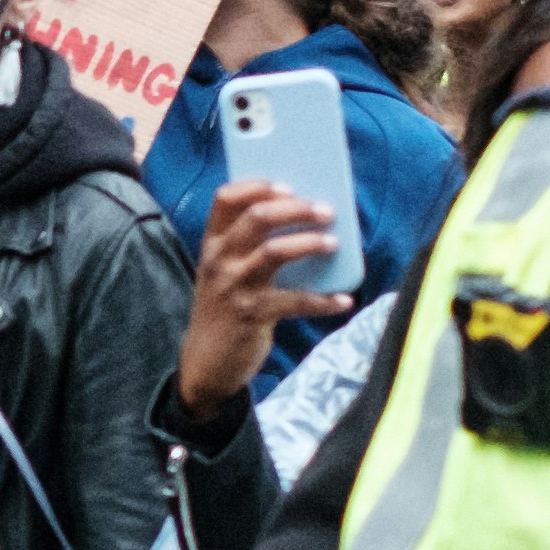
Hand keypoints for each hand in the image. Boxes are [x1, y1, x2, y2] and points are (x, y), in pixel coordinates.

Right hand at [178, 178, 356, 408]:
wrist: (206, 363)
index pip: (225, 199)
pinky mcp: (252, 315)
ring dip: (309, 243)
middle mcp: (219, 260)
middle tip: (326, 211)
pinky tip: (343, 300)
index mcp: (212, 244)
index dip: (257, 186)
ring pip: (274, 251)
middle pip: (257, 217)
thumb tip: (304, 222)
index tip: (288, 186)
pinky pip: (295, 301)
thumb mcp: (224, 273)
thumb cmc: (225, 309)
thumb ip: (247, 247)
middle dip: (296, 209)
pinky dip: (323, 301)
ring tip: (334, 244)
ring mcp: (234, 286)